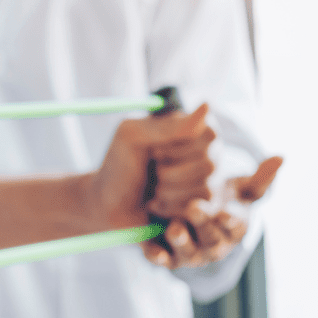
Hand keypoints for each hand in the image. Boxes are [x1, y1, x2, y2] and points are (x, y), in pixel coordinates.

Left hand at [90, 104, 214, 230]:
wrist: (107, 205)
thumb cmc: (119, 166)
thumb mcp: (132, 137)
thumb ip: (168, 126)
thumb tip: (206, 106)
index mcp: (191, 128)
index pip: (209, 135)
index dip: (177, 148)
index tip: (153, 151)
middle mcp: (207, 152)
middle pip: (209, 164)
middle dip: (169, 173)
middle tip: (151, 172)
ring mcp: (208, 181)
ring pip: (205, 189)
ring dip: (168, 192)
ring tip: (152, 190)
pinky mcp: (202, 208)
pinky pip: (200, 211)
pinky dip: (171, 209)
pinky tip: (157, 205)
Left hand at [142, 156, 282, 267]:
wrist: (188, 215)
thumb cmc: (219, 201)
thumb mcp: (238, 190)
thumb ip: (258, 178)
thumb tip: (281, 156)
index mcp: (232, 229)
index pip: (235, 226)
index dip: (231, 220)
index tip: (227, 211)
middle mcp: (214, 245)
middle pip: (211, 239)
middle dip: (203, 225)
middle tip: (194, 207)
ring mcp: (190, 253)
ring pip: (186, 252)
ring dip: (181, 242)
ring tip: (174, 228)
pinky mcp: (166, 257)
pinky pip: (161, 259)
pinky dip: (158, 257)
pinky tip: (151, 250)